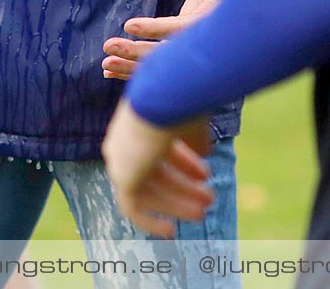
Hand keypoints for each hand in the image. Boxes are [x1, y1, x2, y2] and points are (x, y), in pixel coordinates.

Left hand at [102, 0, 247, 79]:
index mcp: (214, 22)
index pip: (181, 29)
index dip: (156, 29)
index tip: (129, 25)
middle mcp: (204, 42)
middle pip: (168, 54)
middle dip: (137, 52)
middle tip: (108, 46)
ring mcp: (192, 49)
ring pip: (161, 65)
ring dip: (132, 66)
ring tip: (105, 63)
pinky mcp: (182, 49)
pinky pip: (158, 64)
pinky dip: (134, 69)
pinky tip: (110, 71)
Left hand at [102, 102, 214, 236]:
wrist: (163, 98)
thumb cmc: (180, 102)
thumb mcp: (191, 121)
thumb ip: (194, 138)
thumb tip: (205, 151)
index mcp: (141, 123)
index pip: (162, 149)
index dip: (186, 162)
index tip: (207, 174)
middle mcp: (126, 142)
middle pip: (156, 172)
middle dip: (184, 186)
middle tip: (209, 199)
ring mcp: (121, 159)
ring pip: (148, 190)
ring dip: (175, 203)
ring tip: (202, 212)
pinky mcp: (121, 176)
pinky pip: (131, 207)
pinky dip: (149, 220)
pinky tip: (170, 230)